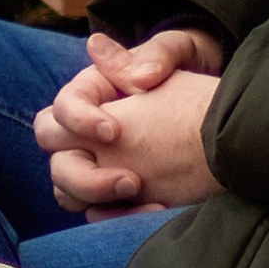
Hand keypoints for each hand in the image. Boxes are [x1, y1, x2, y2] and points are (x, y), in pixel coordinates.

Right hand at [35, 26, 226, 215]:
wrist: (213, 101)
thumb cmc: (188, 64)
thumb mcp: (178, 50)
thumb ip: (157, 55)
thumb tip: (139, 73)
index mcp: (92, 91)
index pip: (63, 108)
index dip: (80, 122)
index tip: (115, 132)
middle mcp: (84, 129)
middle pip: (55, 155)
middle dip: (85, 174)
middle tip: (131, 179)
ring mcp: (97, 162)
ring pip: (67, 190)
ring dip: (98, 199)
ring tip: (141, 194)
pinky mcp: (113, 189)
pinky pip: (98, 212)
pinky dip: (119, 217)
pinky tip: (156, 210)